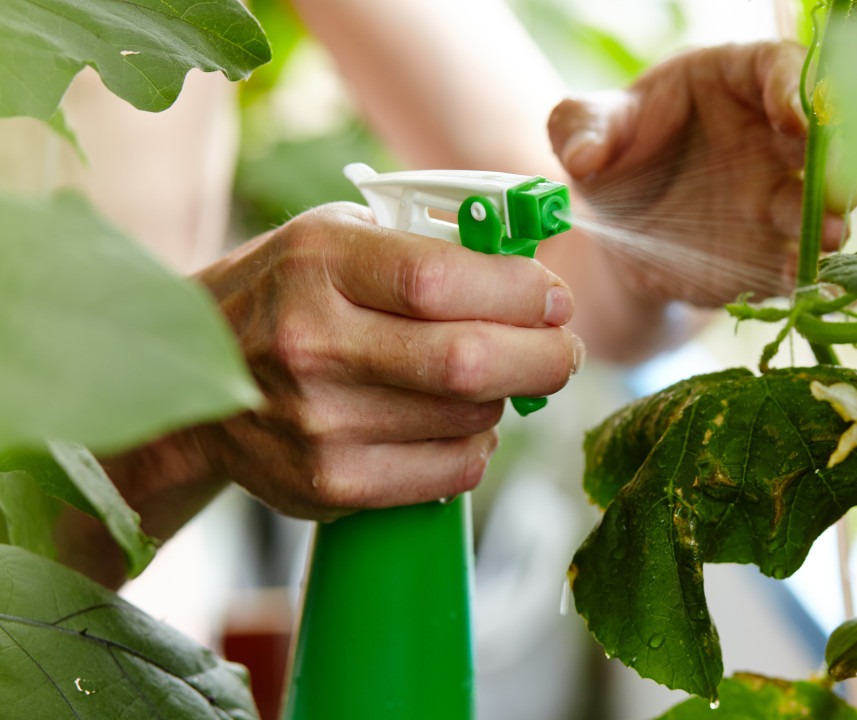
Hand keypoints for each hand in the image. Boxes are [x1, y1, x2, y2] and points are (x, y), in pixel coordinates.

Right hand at [185, 203, 582, 519]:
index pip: (441, 279)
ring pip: (470, 418)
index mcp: (320, 262)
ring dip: (505, 399)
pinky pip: (450, 471)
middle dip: (544, 357)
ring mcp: (317, 422)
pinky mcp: (328, 483)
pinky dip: (477, 446)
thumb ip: (435, 246)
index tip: (555, 300)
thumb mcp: (343, 238)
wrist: (198, 382)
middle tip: (563, 352)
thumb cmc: (294, 295)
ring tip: (490, 380)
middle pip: (467, 361)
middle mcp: (312, 342)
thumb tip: (537, 278)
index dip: (520, 292)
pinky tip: (458, 423)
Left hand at [547, 41, 844, 306]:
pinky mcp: (771, 248)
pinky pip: (794, 258)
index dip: (794, 88)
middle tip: (837, 182)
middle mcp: (772, 135)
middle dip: (834, 158)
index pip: (778, 67)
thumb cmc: (614, 153)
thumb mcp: (585, 129)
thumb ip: (580, 127)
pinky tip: (801, 280)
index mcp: (734, 81)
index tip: (792, 117)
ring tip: (831, 236)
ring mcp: (778, 194)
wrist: (620, 228)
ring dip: (829, 218)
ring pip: (820, 201)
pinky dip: (801, 271)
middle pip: (821, 136)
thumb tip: (583, 156)